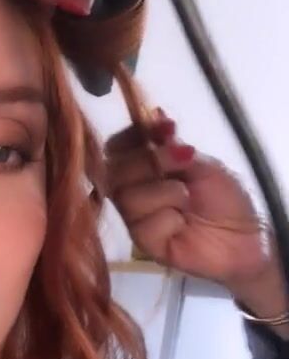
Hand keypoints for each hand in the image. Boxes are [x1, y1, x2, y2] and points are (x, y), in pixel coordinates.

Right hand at [105, 115, 275, 288]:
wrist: (245, 237)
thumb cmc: (225, 199)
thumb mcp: (201, 164)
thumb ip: (171, 145)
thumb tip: (155, 114)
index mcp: (145, 169)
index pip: (117, 148)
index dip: (132, 136)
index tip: (163, 129)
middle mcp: (134, 192)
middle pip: (115, 171)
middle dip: (151, 161)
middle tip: (184, 160)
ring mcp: (136, 219)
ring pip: (128, 198)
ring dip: (164, 192)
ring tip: (188, 198)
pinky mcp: (144, 244)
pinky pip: (142, 225)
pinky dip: (168, 220)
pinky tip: (183, 225)